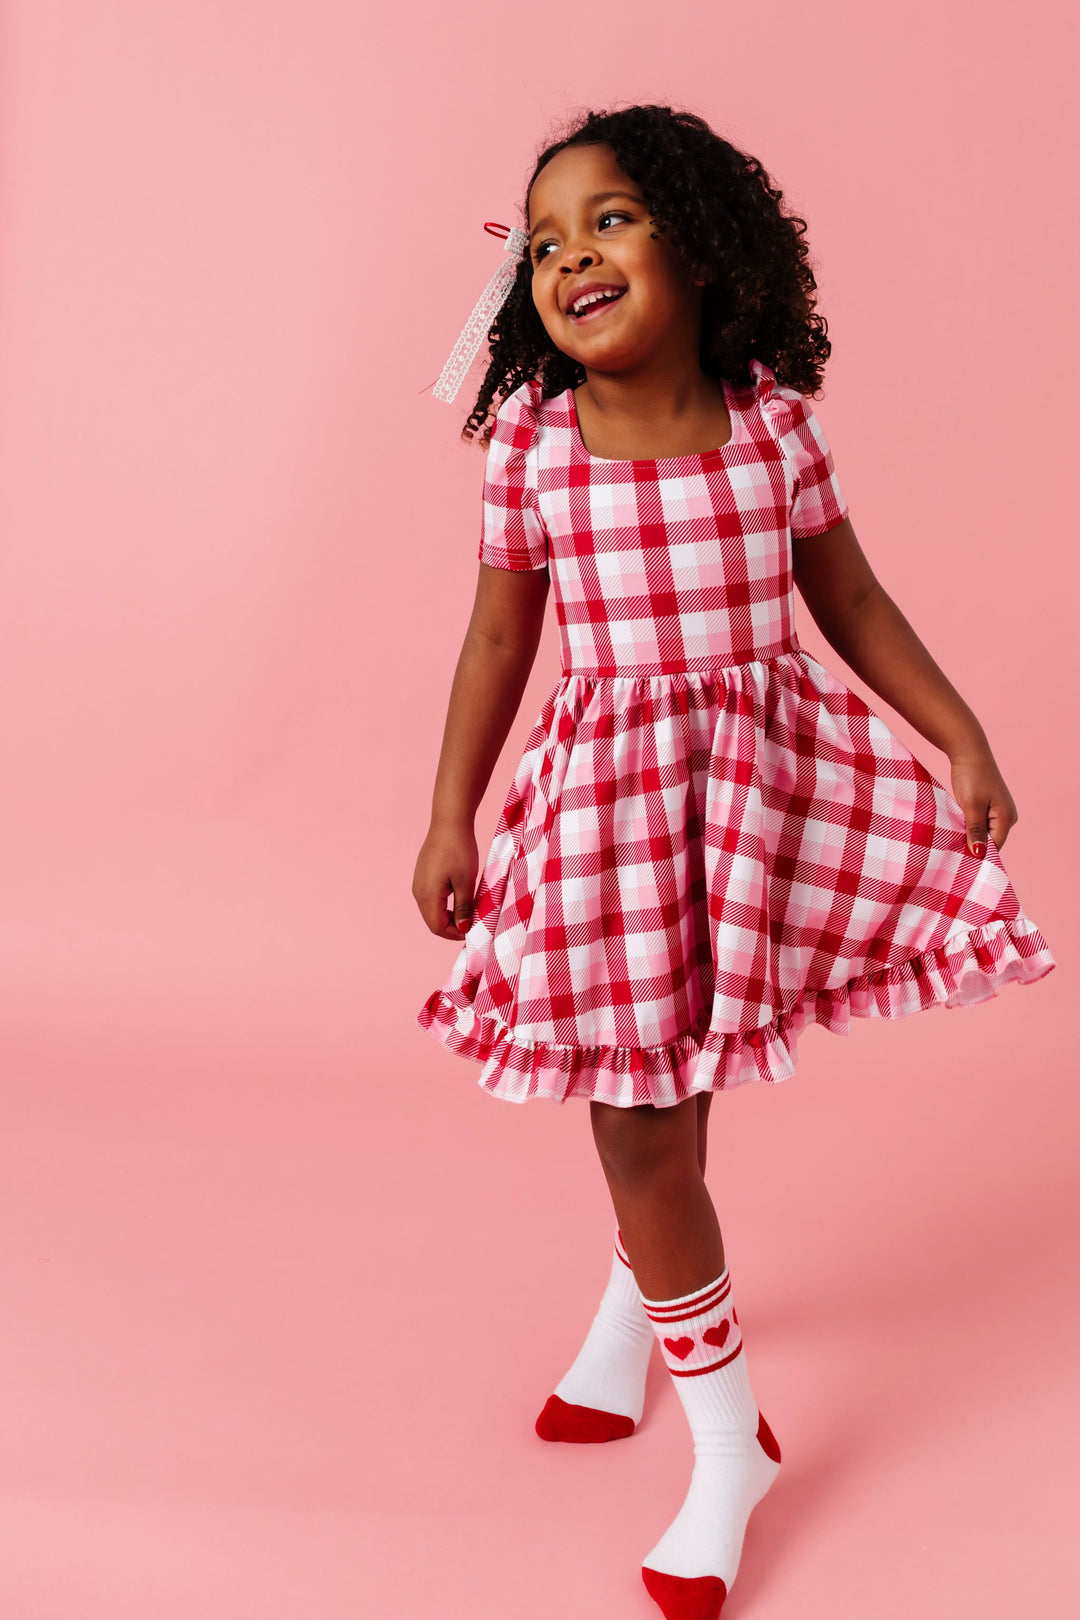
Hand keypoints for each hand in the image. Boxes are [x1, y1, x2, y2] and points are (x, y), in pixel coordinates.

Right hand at [412, 822, 479, 939]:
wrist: (449, 822)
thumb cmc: (459, 850)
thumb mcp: (466, 881)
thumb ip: (464, 907)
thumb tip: (463, 929)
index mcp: (427, 895)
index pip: (437, 927)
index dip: (455, 934)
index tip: (473, 931)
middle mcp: (418, 892)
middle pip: (432, 921)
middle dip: (452, 927)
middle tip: (472, 924)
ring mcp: (418, 883)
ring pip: (431, 910)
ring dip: (448, 916)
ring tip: (468, 912)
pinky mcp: (422, 876)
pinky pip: (430, 898)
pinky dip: (444, 905)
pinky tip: (459, 898)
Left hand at [947, 743, 1017, 855]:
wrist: (969, 752)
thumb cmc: (971, 777)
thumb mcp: (971, 806)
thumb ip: (975, 831)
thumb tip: (979, 854)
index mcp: (1006, 818)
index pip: (994, 848)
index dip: (978, 855)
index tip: (959, 862)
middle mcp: (1007, 817)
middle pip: (990, 842)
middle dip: (973, 847)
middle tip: (952, 852)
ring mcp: (999, 812)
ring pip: (983, 833)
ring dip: (969, 836)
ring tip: (952, 840)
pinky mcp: (989, 807)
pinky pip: (980, 824)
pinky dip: (968, 827)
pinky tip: (956, 828)